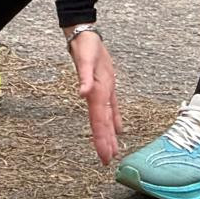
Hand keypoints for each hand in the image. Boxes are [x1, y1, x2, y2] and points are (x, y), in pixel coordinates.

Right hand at [68, 29, 121, 164]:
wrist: (85, 36)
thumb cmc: (85, 46)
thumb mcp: (84, 59)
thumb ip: (84, 77)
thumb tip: (82, 93)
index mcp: (95, 93)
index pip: (99, 122)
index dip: (101, 140)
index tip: (104, 156)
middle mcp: (98, 96)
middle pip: (102, 125)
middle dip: (104, 143)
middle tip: (107, 162)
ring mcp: (102, 92)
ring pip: (106, 119)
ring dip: (109, 136)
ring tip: (112, 152)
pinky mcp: (106, 86)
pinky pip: (111, 108)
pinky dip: (114, 120)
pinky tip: (117, 130)